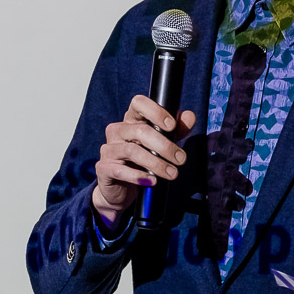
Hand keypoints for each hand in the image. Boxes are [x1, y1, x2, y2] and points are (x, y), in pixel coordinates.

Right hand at [92, 95, 196, 231]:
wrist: (122, 189)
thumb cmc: (143, 162)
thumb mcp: (162, 145)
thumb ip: (177, 130)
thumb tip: (190, 116)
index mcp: (131, 120)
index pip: (138, 103)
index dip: (155, 111)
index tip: (171, 125)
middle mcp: (117, 131)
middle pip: (140, 131)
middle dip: (165, 145)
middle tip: (181, 159)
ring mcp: (108, 149)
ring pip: (132, 151)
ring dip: (156, 163)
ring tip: (172, 173)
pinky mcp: (103, 168)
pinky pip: (120, 170)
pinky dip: (138, 176)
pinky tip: (152, 180)